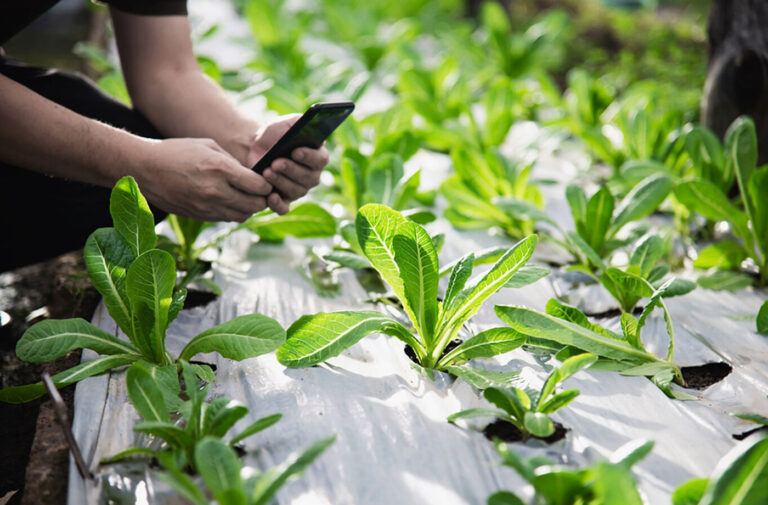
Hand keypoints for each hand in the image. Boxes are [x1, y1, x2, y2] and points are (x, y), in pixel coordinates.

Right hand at [135, 138, 272, 221]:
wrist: (144, 169)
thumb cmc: (176, 152)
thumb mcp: (209, 146)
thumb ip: (233, 162)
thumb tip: (252, 176)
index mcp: (220, 170)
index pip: (258, 186)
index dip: (267, 185)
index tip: (266, 180)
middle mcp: (215, 191)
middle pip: (254, 205)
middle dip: (262, 199)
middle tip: (261, 192)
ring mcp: (206, 207)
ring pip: (242, 216)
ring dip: (248, 208)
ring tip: (245, 196)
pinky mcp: (199, 216)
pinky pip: (226, 218)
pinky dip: (233, 212)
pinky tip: (229, 201)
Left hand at [248, 115, 329, 213]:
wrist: (254, 149)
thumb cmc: (274, 136)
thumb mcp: (285, 124)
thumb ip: (299, 121)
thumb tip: (311, 123)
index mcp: (317, 157)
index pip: (320, 159)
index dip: (309, 157)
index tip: (296, 151)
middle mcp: (312, 176)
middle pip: (308, 178)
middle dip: (291, 170)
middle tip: (276, 162)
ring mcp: (299, 190)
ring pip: (295, 191)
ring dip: (281, 181)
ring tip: (267, 171)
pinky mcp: (283, 201)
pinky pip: (284, 208)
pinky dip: (278, 205)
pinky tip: (270, 196)